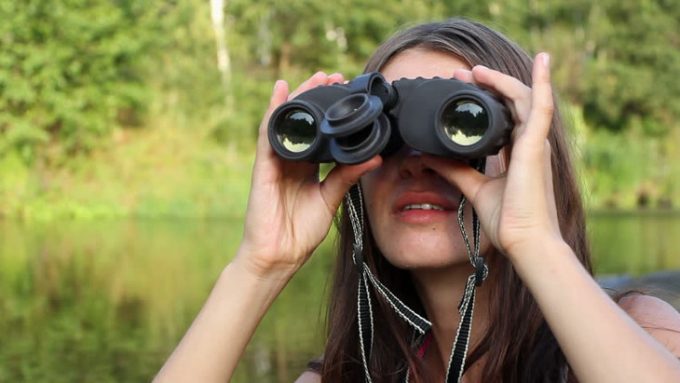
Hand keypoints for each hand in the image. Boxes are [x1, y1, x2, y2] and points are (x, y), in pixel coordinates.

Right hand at [236, 72, 381, 277]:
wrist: (279, 255)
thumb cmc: (300, 232)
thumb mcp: (330, 199)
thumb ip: (347, 176)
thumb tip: (374, 156)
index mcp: (308, 168)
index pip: (320, 134)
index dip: (332, 114)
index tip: (347, 94)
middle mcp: (292, 161)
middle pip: (305, 122)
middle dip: (318, 97)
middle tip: (335, 76)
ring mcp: (277, 161)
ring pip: (289, 122)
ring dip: (300, 97)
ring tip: (315, 78)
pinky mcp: (264, 166)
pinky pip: (269, 134)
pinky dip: (275, 111)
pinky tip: (281, 92)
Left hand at [421, 53, 563, 258]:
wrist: (525, 242)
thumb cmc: (509, 221)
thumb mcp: (475, 189)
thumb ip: (456, 170)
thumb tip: (429, 156)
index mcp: (520, 153)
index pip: (506, 115)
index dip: (488, 98)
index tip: (463, 87)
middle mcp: (531, 145)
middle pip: (513, 102)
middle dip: (489, 85)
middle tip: (463, 74)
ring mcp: (536, 144)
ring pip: (524, 98)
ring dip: (501, 80)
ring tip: (478, 69)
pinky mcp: (536, 147)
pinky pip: (541, 107)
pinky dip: (542, 83)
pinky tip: (542, 63)